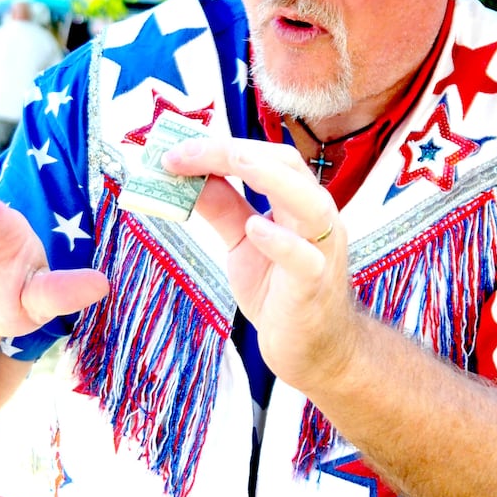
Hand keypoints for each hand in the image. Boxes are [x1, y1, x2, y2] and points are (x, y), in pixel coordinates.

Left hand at [163, 137, 351, 391]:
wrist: (311, 348)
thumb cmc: (281, 290)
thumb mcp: (243, 241)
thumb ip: (223, 207)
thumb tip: (188, 175)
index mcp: (297, 201)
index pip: (266, 157)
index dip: (222, 147)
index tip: (176, 151)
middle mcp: (315, 218)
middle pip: (287, 166)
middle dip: (237, 152)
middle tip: (187, 152)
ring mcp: (320, 251)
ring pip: (310, 203)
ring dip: (271, 178)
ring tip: (234, 162)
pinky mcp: (314, 286)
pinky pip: (305, 259)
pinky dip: (282, 241)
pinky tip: (256, 228)